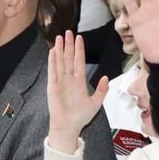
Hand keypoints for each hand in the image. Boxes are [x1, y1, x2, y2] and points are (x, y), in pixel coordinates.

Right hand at [46, 32, 107, 153]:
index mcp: (79, 81)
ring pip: (60, 62)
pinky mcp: (53, 87)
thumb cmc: (80, 117)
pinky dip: (52, 62)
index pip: (79, 61)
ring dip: (59, 49)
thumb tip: (105, 77)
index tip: (79, 37)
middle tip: (68, 32)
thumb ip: (101, 90)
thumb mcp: (96, 103)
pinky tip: (52, 52)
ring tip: (59, 38)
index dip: (79, 49)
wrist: (69, 127)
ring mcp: (60, 82)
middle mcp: (69, 79)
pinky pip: (52, 71)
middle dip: (68, 45)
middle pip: (68, 58)